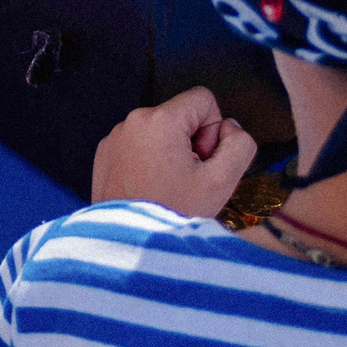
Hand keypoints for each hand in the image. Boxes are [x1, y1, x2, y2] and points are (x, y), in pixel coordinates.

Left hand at [90, 86, 252, 216]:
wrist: (131, 246)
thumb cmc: (172, 215)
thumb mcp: (221, 182)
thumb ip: (240, 145)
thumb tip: (231, 128)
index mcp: (159, 120)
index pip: (203, 99)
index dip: (212, 131)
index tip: (201, 162)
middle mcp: (132, 121)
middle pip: (181, 116)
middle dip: (192, 144)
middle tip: (186, 180)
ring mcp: (115, 137)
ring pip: (161, 132)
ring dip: (171, 154)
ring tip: (167, 188)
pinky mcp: (105, 154)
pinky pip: (139, 145)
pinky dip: (149, 162)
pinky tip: (150, 189)